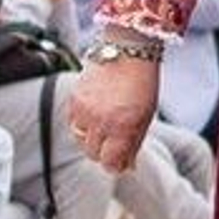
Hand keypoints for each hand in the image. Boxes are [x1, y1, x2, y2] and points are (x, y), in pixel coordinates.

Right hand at [68, 57, 160, 172]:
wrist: (128, 51)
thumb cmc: (142, 84)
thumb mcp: (146, 117)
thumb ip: (134, 143)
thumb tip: (127, 166)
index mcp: (123, 127)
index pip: (109, 163)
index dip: (115, 166)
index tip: (119, 163)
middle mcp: (101, 121)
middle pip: (93, 154)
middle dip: (104, 153)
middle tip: (113, 145)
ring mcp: (85, 110)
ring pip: (80, 140)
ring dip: (91, 140)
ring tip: (104, 129)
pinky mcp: (74, 99)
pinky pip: (72, 123)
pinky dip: (81, 125)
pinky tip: (93, 117)